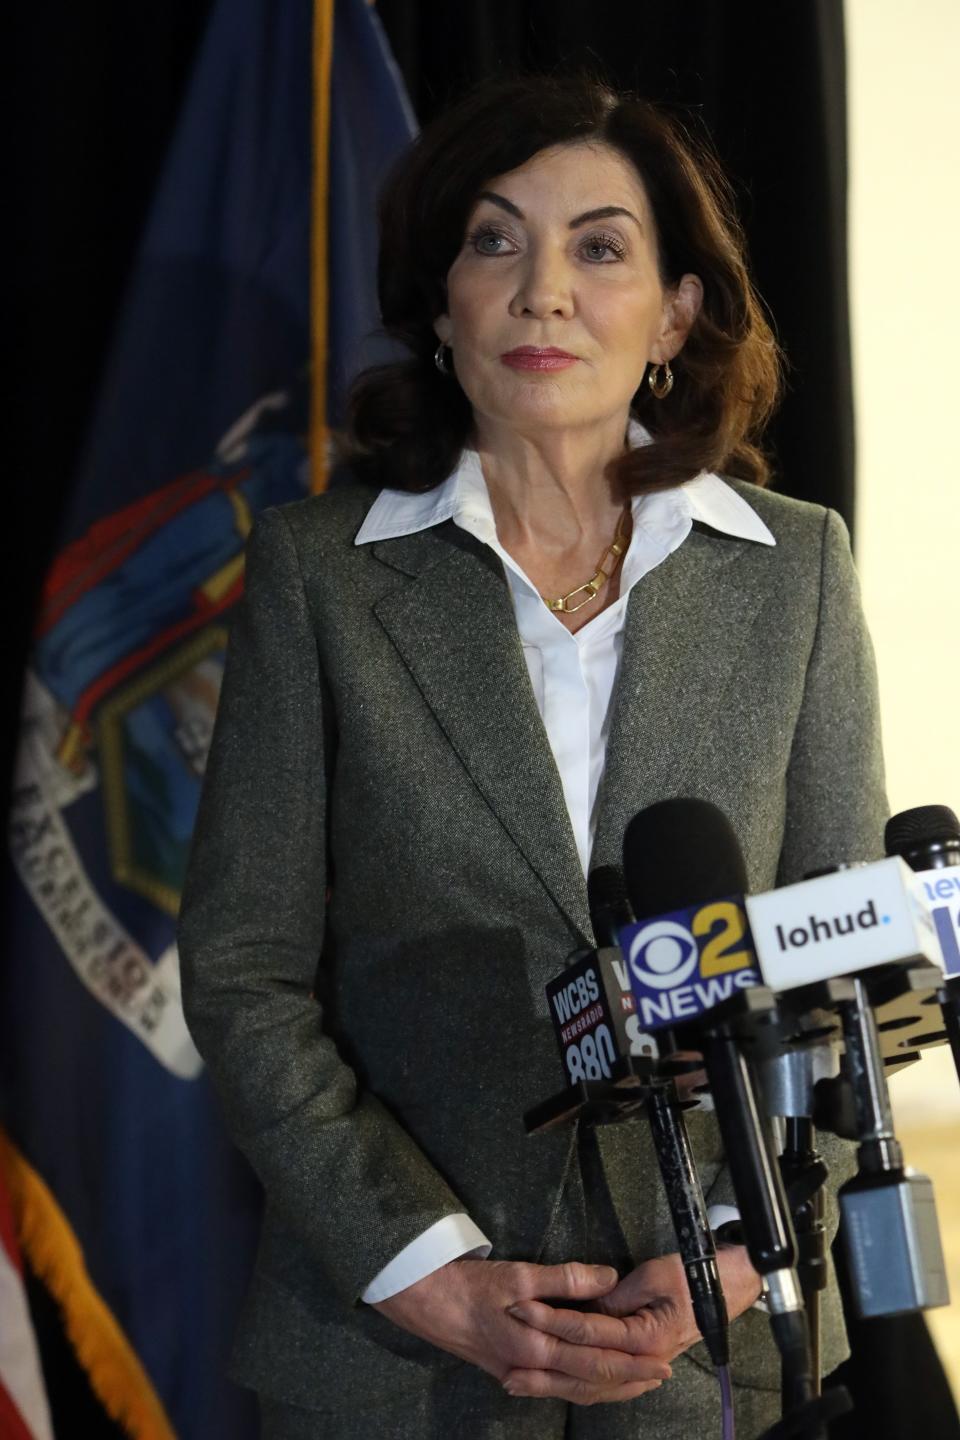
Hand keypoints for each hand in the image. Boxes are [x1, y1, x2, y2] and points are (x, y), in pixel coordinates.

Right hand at [372, 1258, 671, 1404]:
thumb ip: (565, 1279)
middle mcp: (533, 1368)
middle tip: (662, 1374)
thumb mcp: (518, 1275)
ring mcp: (520, 1373)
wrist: (423, 1303)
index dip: (632, 1362)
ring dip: (609, 1387)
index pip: (597, 1360)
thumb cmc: (469, 1286)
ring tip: (638, 1381)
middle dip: (630, 1379)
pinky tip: (591, 1382)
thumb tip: (609, 1278)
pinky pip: (557, 1385)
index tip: (662, 1358)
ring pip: (574, 1388)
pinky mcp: (510, 1369)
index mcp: (538, 1347)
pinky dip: (582, 1385)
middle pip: (591, 1382)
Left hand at [507, 1246, 761, 1368]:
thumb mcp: (654, 1275)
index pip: (588, 1332)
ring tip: (518, 1385)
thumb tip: (585, 1304)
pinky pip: (605, 1386)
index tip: (520, 1310)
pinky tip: (554, 1387)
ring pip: (592, 1386)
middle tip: (507, 1371)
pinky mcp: (640, 1365)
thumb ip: (617, 1293)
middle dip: (544, 1371)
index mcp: (646, 1337)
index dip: (553, 1321)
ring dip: (554, 1387)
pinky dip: (577, 1388)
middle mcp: (643, 1360)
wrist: (728, 1285)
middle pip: (583, 1370)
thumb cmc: (694, 1275)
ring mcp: (643, 1367)